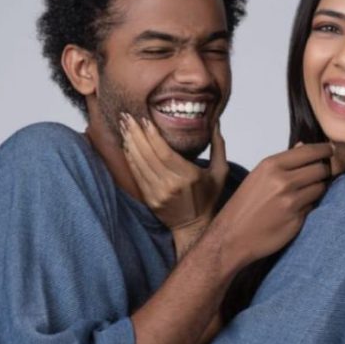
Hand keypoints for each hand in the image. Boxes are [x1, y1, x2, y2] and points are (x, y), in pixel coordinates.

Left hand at [120, 114, 228, 230]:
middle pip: (148, 155)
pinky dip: (130, 159)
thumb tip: (215, 121)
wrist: (195, 226)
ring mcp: (158, 194)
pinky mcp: (150, 200)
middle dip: (136, 134)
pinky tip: (126, 145)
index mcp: (188, 176)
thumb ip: (219, 146)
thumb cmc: (208, 198)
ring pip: (139, 164)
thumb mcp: (221, 172)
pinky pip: (136, 175)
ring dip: (130, 143)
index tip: (144, 119)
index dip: (152, 135)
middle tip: (127, 117)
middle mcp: (171, 186)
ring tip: (123, 126)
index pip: (164, 152)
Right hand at [212, 141, 333, 270]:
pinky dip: (310, 206)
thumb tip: (304, 145)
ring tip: (306, 193)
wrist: (232, 236)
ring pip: (320, 187)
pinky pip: (314, 206)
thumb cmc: (244, 205)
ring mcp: (291, 201)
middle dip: (324, 170)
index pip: (309, 151)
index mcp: (271, 166)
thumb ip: (283, 162)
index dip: (324, 149)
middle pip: (320, 169)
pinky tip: (297, 209)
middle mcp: (283, 181)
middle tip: (321, 174)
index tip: (330, 150)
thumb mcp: (258, 176)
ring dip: (318, 189)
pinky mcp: (297, 220)